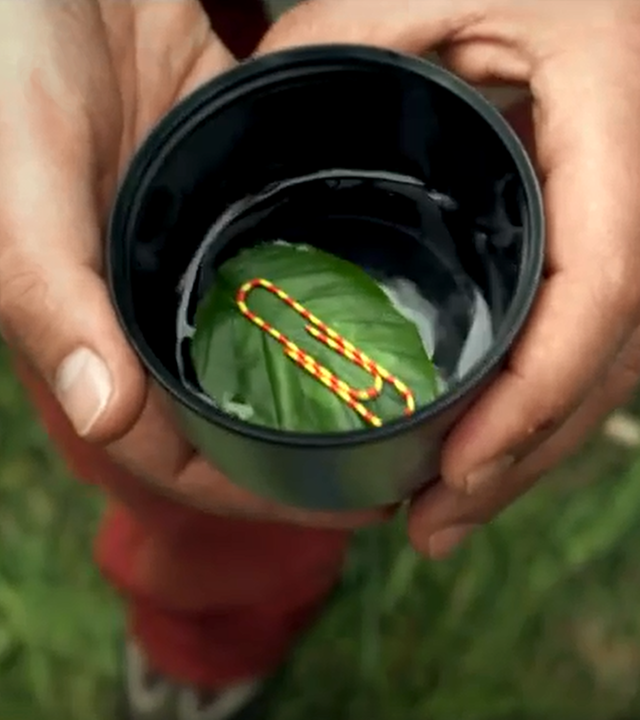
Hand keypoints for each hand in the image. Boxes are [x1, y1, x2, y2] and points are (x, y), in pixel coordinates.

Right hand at [0, 0, 384, 527]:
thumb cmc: (13, 59)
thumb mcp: (21, 182)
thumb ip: (51, 294)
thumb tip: (104, 415)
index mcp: (101, 324)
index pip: (180, 449)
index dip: (260, 490)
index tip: (353, 505)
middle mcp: (154, 299)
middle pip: (239, 406)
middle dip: (312, 446)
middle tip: (400, 460)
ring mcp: (200, 245)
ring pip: (272, 337)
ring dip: (330, 373)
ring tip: (411, 393)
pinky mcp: (235, 186)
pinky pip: (292, 251)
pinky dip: (334, 281)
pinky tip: (385, 296)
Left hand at [260, 0, 639, 550]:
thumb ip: (331, 49)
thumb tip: (242, 129)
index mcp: (608, 110)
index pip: (602, 286)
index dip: (537, 395)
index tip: (459, 469)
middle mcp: (628, 179)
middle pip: (603, 355)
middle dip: (525, 453)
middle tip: (436, 523)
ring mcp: (609, 214)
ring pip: (596, 360)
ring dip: (527, 446)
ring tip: (447, 509)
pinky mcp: (578, 230)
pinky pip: (571, 331)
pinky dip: (527, 397)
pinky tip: (478, 439)